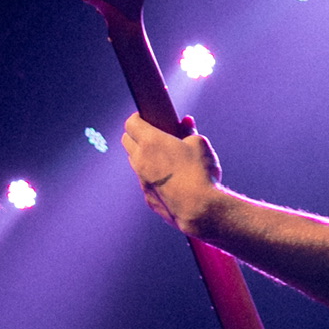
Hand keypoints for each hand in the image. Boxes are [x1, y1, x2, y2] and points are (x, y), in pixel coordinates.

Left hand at [121, 114, 222, 233]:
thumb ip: (189, 131)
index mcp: (150, 142)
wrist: (200, 210)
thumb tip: (186, 122)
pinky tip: (170, 179)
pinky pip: (145, 181)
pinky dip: (152, 176)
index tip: (145, 117)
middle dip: (136, 135)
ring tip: (163, 157)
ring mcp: (142, 180)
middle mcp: (140, 160)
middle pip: (127, 141)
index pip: (130, 123)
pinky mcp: (148, 197)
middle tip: (151, 135)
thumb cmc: (201, 173)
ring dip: (143, 156)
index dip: (137, 118)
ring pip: (135, 162)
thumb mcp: (199, 144)